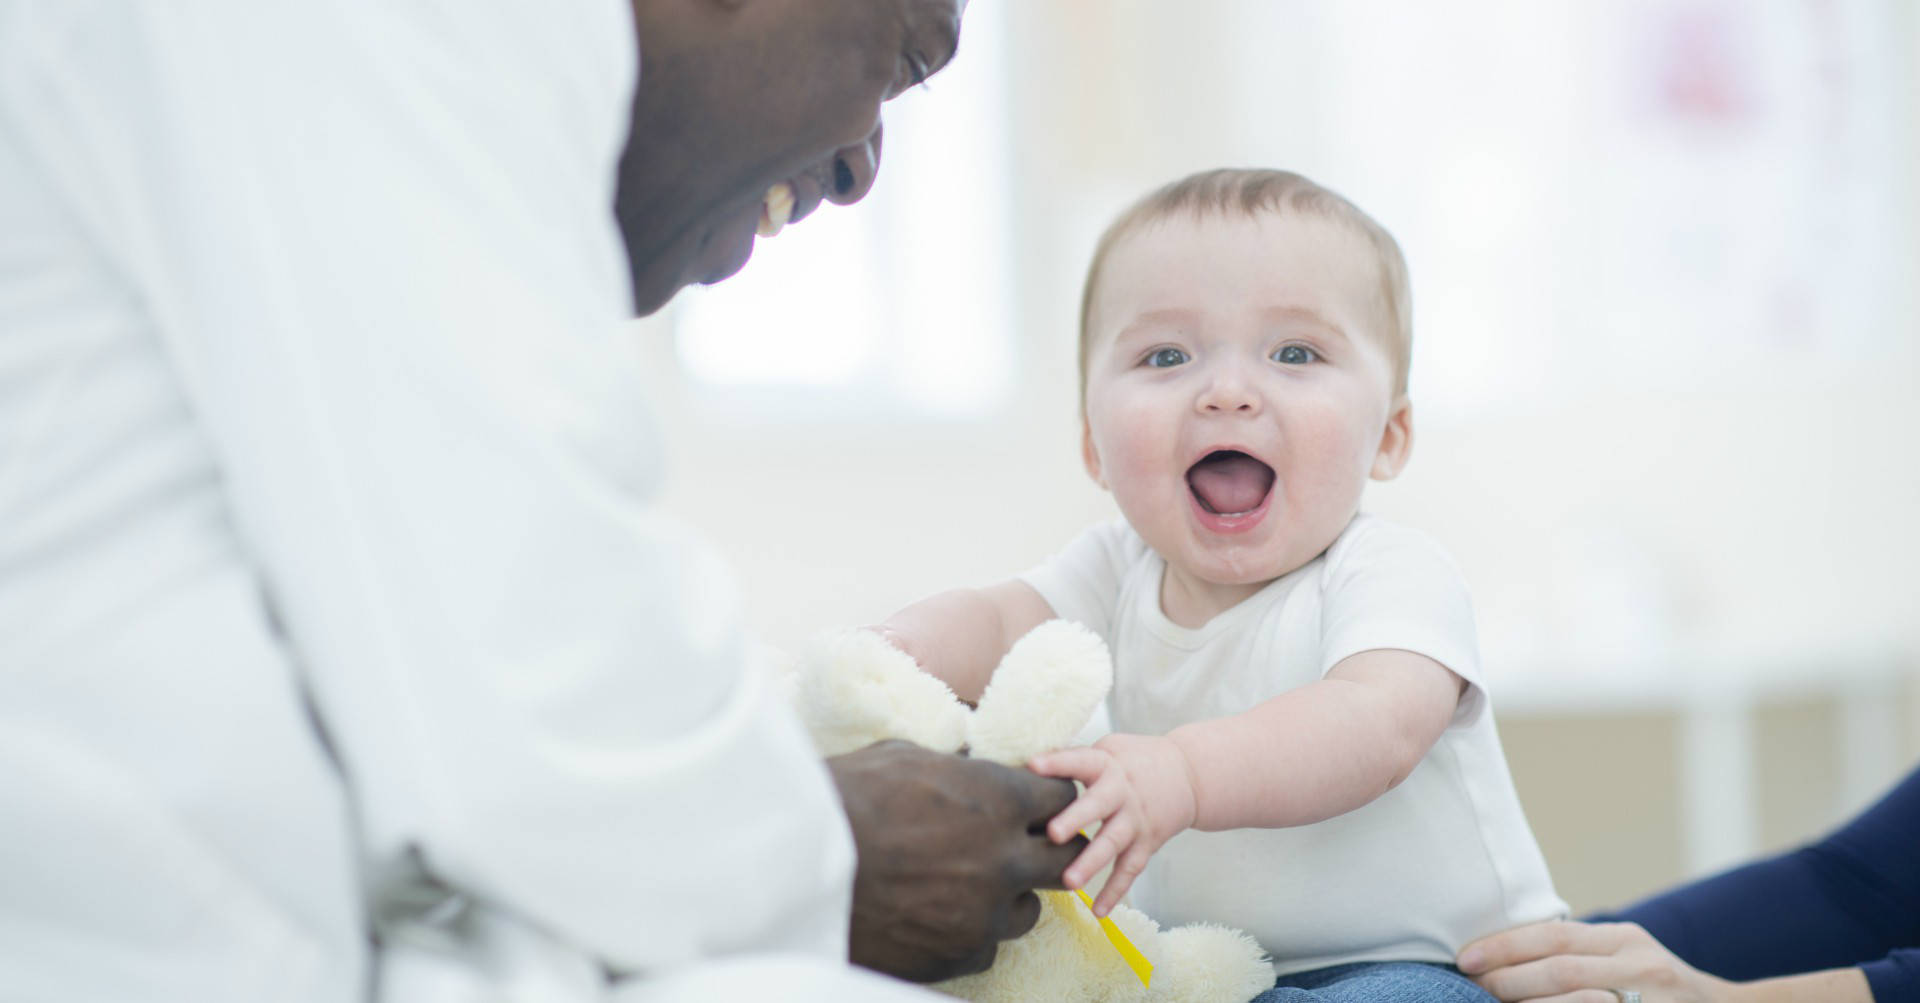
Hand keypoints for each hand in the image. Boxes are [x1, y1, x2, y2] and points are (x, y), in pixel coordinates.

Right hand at [827, 740, 1083, 982]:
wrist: (796, 867)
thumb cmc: (844, 799)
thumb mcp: (904, 758)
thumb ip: (953, 769)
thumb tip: (968, 765)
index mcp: (997, 800)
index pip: (1061, 799)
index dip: (1049, 800)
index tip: (1037, 805)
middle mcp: (1005, 860)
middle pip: (1067, 860)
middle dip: (1052, 850)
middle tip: (1029, 848)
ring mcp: (984, 914)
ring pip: (1028, 911)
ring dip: (1009, 897)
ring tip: (971, 886)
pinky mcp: (959, 955)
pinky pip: (988, 948)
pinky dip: (971, 933)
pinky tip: (940, 917)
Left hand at [1027, 733, 1196, 916]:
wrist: (1189, 775)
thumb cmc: (1134, 761)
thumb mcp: (1108, 749)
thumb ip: (1072, 758)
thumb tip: (1024, 766)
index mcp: (1107, 765)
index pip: (1081, 760)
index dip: (1057, 762)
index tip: (1033, 765)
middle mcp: (1122, 793)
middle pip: (1098, 805)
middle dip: (1075, 819)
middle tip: (1053, 833)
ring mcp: (1135, 821)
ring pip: (1113, 843)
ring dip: (1092, 863)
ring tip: (1069, 882)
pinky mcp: (1146, 844)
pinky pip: (1129, 870)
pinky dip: (1115, 891)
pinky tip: (1098, 911)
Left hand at [1458, 919, 1734, 1002]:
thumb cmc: (1660, 987)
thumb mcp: (1627, 956)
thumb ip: (1579, 952)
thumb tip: (1503, 954)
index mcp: (1626, 941)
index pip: (1553, 937)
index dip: (1505, 947)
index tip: (1464, 958)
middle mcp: (1642, 967)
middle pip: (1560, 972)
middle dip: (1508, 982)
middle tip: (1470, 985)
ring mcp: (1651, 1001)